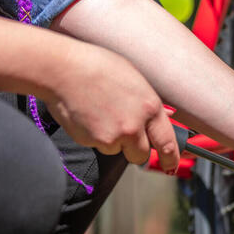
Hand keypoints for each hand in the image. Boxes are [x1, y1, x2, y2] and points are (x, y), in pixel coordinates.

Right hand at [43, 42, 179, 170]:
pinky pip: (98, 145)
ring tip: (101, 114)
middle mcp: (134, 126)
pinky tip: (88, 115)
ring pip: (117, 150)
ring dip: (112, 140)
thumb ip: (150, 103)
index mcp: (150, 108)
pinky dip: (94, 136)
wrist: (62, 69)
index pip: (167, 143)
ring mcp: (112, 136)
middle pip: (141, 155)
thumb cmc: (98, 67)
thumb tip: (166, 116)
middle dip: (135, 150)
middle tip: (124, 134)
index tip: (171, 166)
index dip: (170, 159)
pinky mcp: (91, 141)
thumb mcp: (134, 80)